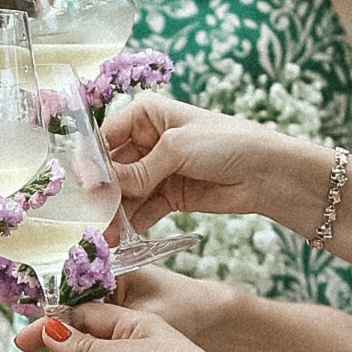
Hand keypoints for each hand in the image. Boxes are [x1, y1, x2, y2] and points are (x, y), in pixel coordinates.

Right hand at [103, 92, 306, 227]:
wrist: (268, 172)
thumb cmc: (227, 143)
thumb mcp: (177, 148)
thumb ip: (139, 170)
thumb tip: (104, 188)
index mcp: (146, 114)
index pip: (106, 136)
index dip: (92, 161)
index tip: (83, 186)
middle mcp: (147, 139)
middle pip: (113, 168)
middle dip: (103, 193)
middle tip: (91, 217)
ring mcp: (157, 169)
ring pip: (125, 192)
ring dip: (114, 213)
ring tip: (105, 235)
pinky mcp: (168, 195)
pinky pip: (142, 209)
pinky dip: (131, 223)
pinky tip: (121, 238)